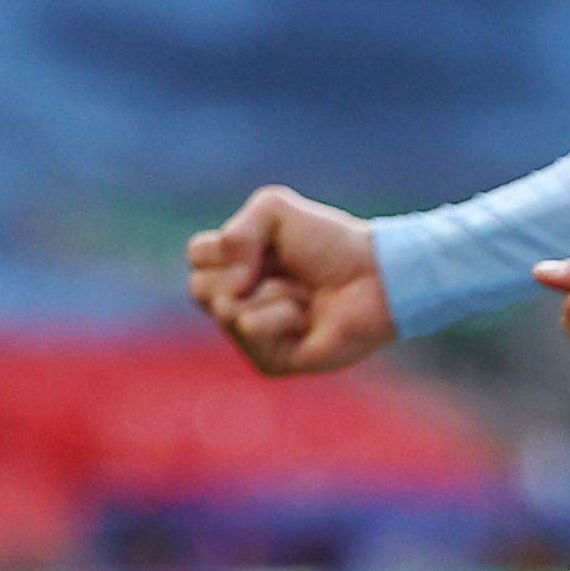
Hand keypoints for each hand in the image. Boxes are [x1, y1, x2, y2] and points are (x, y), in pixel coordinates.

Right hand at [188, 184, 397, 374]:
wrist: (373, 276)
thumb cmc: (329, 242)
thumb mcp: (274, 209)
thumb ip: (235, 230)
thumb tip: (232, 281)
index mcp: (235, 267)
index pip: (196, 257)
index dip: (222, 247)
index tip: (261, 242)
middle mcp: (239, 302)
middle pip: (199, 289)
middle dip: (240, 271)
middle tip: (282, 271)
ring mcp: (252, 335)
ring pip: (226, 310)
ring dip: (271, 291)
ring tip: (303, 295)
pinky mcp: (270, 361)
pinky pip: (251, 330)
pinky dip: (281, 315)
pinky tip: (305, 318)